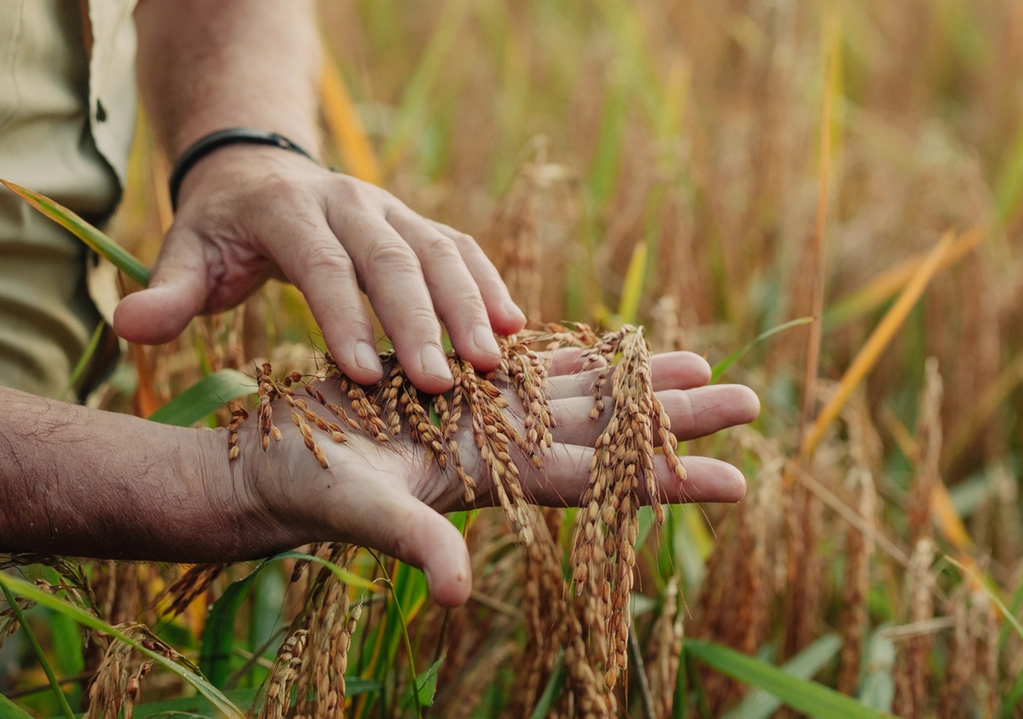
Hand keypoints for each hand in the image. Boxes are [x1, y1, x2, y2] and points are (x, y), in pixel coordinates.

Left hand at [113, 147, 525, 392]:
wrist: (259, 172)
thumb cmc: (221, 232)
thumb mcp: (185, 256)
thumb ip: (166, 292)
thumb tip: (129, 326)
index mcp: (287, 210)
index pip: (321, 264)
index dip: (345, 317)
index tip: (368, 378)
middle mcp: (347, 200)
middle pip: (391, 258)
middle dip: (421, 321)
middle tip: (443, 385)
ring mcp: (389, 208)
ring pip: (438, 249)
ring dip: (469, 305)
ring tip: (492, 363)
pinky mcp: (417, 222)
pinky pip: (460, 248)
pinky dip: (488, 284)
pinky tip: (514, 329)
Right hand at [211, 350, 759, 606]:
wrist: (268, 466)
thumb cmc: (304, 488)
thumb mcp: (359, 511)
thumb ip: (414, 542)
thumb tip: (456, 595)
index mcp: (495, 478)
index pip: (601, 482)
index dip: (669, 482)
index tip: (742, 481)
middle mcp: (503, 450)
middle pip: (609, 434)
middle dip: (678, 420)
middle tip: (753, 401)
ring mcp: (484, 418)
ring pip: (580, 397)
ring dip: (639, 384)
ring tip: (703, 363)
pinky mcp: (457, 388)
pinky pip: (530, 369)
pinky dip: (575, 357)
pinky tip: (612, 347)